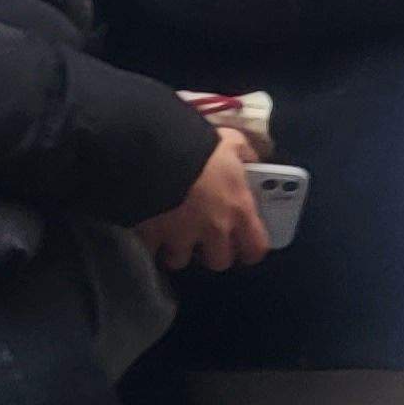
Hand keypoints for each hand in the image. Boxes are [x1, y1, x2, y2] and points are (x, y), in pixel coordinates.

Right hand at [138, 127, 269, 271]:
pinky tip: (147, 232)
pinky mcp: (150, 236)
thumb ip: (243, 153)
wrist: (152, 153)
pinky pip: (150, 251)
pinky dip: (148, 245)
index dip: (250, 250)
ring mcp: (180, 236)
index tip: (244, 245)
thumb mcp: (229, 142)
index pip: (256, 248)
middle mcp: (213, 229)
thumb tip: (250, 158)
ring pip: (181, 260)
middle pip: (218, 261)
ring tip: (172, 235)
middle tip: (204, 239)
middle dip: (212, 253)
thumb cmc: (198, 148)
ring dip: (177, 251)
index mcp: (239, 209)